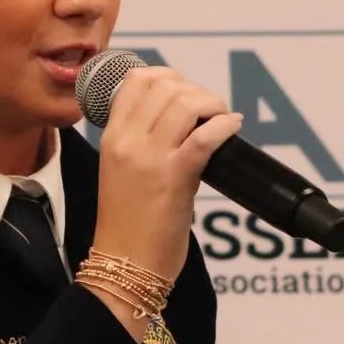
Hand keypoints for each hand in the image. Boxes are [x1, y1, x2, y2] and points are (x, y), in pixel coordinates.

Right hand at [88, 66, 241, 285]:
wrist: (123, 266)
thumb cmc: (126, 225)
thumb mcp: (121, 172)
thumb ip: (141, 143)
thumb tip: (180, 122)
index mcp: (110, 137)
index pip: (135, 81)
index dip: (166, 76)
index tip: (183, 92)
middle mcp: (127, 141)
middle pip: (164, 85)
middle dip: (193, 89)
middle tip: (207, 110)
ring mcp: (149, 158)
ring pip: (185, 102)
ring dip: (211, 104)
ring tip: (220, 119)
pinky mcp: (175, 177)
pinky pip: (205, 136)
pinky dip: (225, 125)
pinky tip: (232, 128)